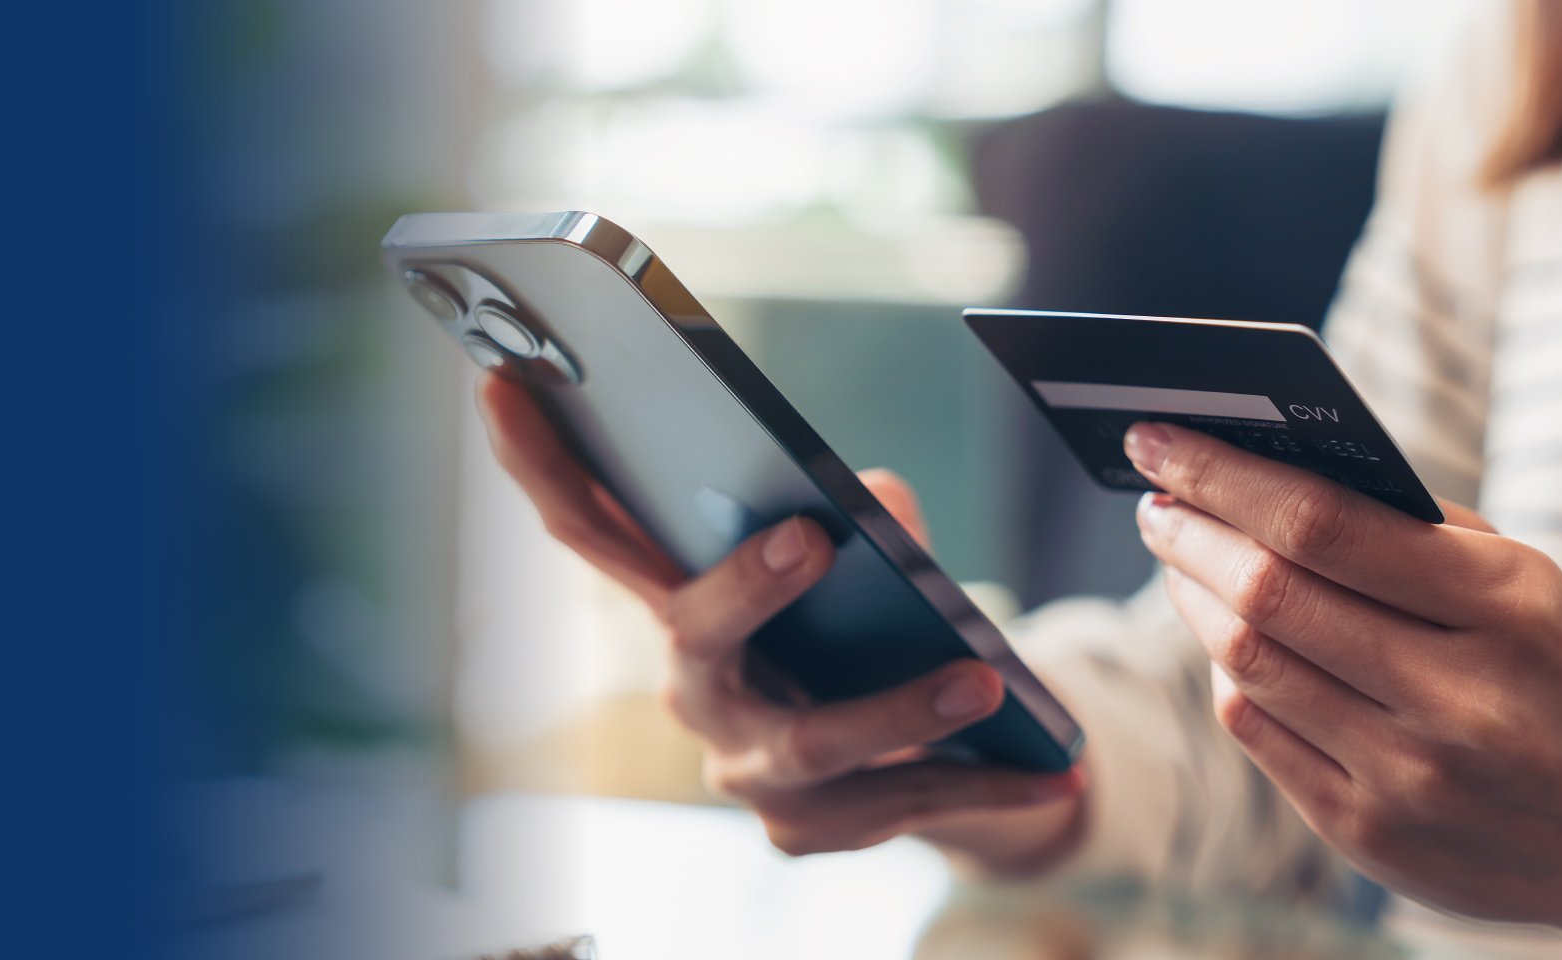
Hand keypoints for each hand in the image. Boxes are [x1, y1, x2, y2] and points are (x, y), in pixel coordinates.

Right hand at [477, 375, 1083, 865]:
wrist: (918, 754)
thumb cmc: (863, 626)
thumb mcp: (866, 559)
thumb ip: (865, 519)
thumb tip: (876, 502)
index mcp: (682, 601)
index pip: (593, 528)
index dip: (541, 460)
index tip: (504, 378)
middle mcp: (694, 686)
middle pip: (692, 634)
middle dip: (745, 587)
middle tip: (812, 537)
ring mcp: (745, 769)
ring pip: (810, 742)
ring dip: (898, 710)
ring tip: (981, 681)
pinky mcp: (809, 829)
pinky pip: (895, 804)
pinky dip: (982, 782)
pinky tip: (1057, 765)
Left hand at [1125, 422, 1561, 954]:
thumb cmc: (1544, 668)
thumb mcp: (1516, 579)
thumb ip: (1402, 525)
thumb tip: (1253, 466)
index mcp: (1506, 604)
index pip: (1323, 522)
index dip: (1223, 476)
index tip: (1160, 438)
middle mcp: (1458, 696)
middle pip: (1269, 594)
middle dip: (1190, 533)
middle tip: (1155, 498)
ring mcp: (1410, 775)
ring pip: (1249, 663)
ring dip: (1193, 596)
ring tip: (1178, 554)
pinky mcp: (1368, 834)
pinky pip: (1256, 731)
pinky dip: (1228, 673)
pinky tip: (1224, 638)